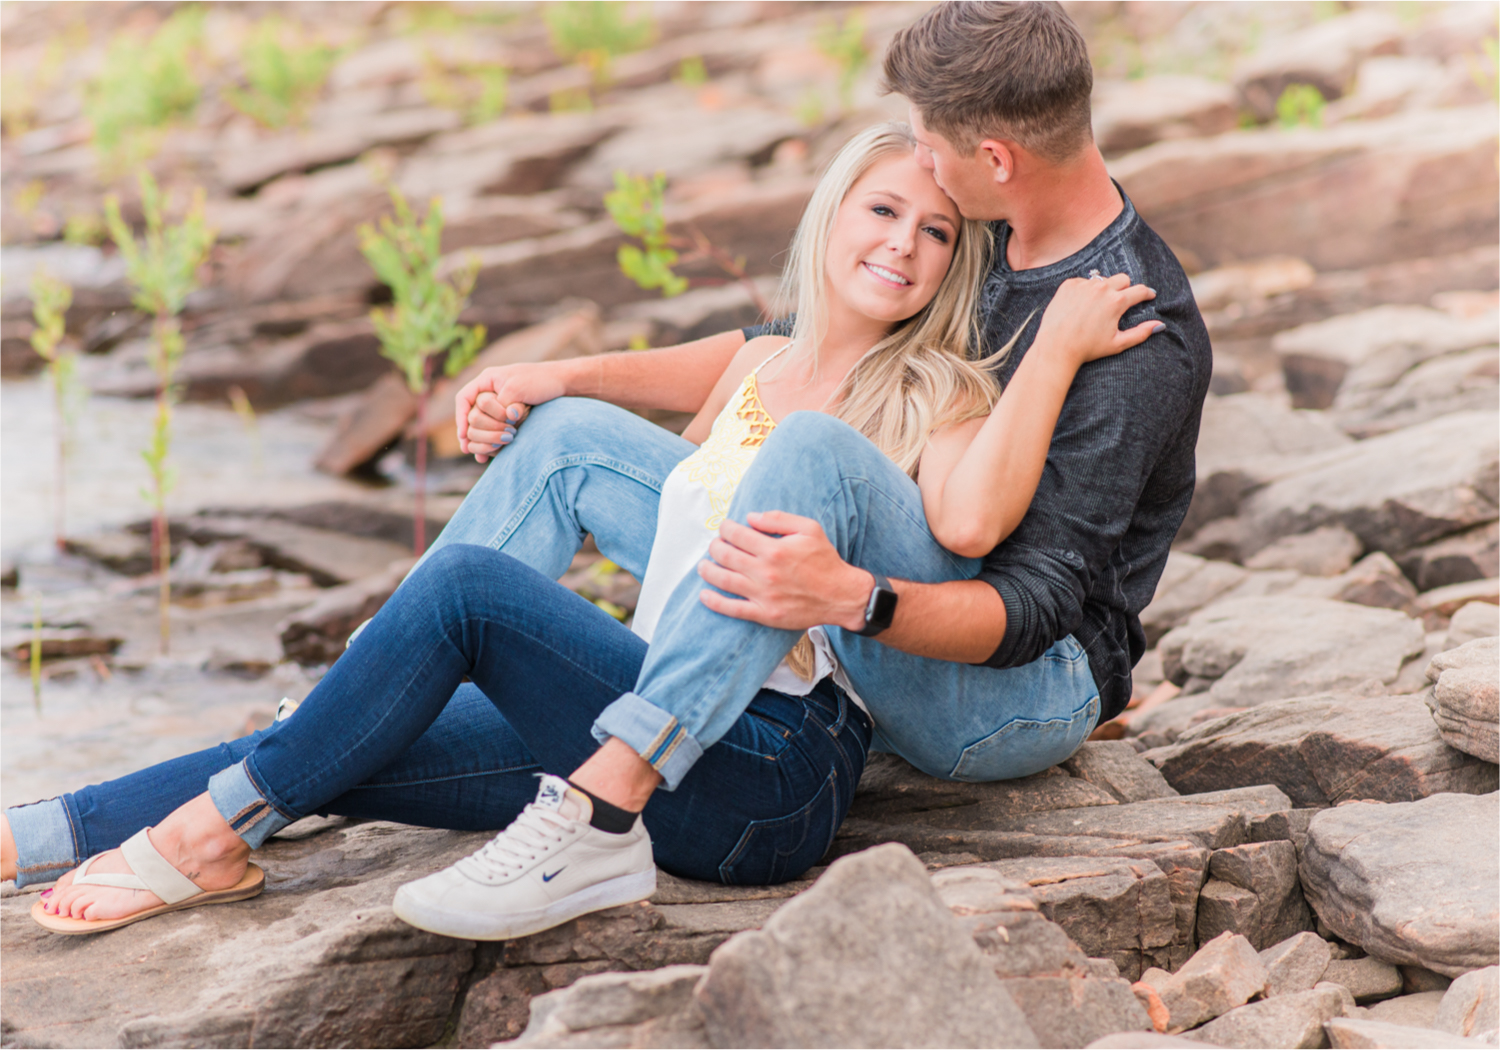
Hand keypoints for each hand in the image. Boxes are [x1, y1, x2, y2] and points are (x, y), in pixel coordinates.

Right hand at [455, 362, 568, 462]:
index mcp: (488, 381)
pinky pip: (491, 433)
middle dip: (480, 430)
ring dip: (485, 439)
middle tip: (497, 439)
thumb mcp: (519, 388)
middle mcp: (489, 394)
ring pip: (480, 427)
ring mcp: (497, 408)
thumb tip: (505, 419)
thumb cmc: (540, 380)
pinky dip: (488, 445)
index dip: (460, 417)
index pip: (464, 398)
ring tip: (493, 451)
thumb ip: (505, 403)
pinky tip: (486, 458)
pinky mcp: (506, 419)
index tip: (464, 434)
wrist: (561, 384)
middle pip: (471, 416)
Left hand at [697, 511, 873, 632]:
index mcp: (775, 549)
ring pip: (723, 581)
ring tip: (703, 565)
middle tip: (715, 544)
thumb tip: (750, 517)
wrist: (840, 595)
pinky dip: (714, 602)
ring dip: (708, 571)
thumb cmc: (825, 560)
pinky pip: (732, 609)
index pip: (737, 534)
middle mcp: (766, 572)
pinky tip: (704, 595)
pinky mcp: (765, 614)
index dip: (725, 528)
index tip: (725, 528)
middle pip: (725, 556)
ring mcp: (763, 595)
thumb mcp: (809, 529)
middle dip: (715, 546)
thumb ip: (778, 519)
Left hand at [1034, 272, 1160, 369]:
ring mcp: (1084, 285)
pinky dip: (1085, 291)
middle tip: (1121, 301)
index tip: (1149, 295)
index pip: (1139, 290)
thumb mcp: (1117, 344)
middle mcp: (1101, 289)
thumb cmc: (1088, 348)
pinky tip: (1080, 307)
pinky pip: (1083, 282)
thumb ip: (1141, 333)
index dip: (1146, 293)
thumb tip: (1160, 325)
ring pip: (1102, 280)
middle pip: (1123, 279)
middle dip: (1125, 288)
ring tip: (1096, 308)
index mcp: (1117, 301)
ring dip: (1103, 290)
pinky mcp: (1069, 285)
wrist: (1056, 347)